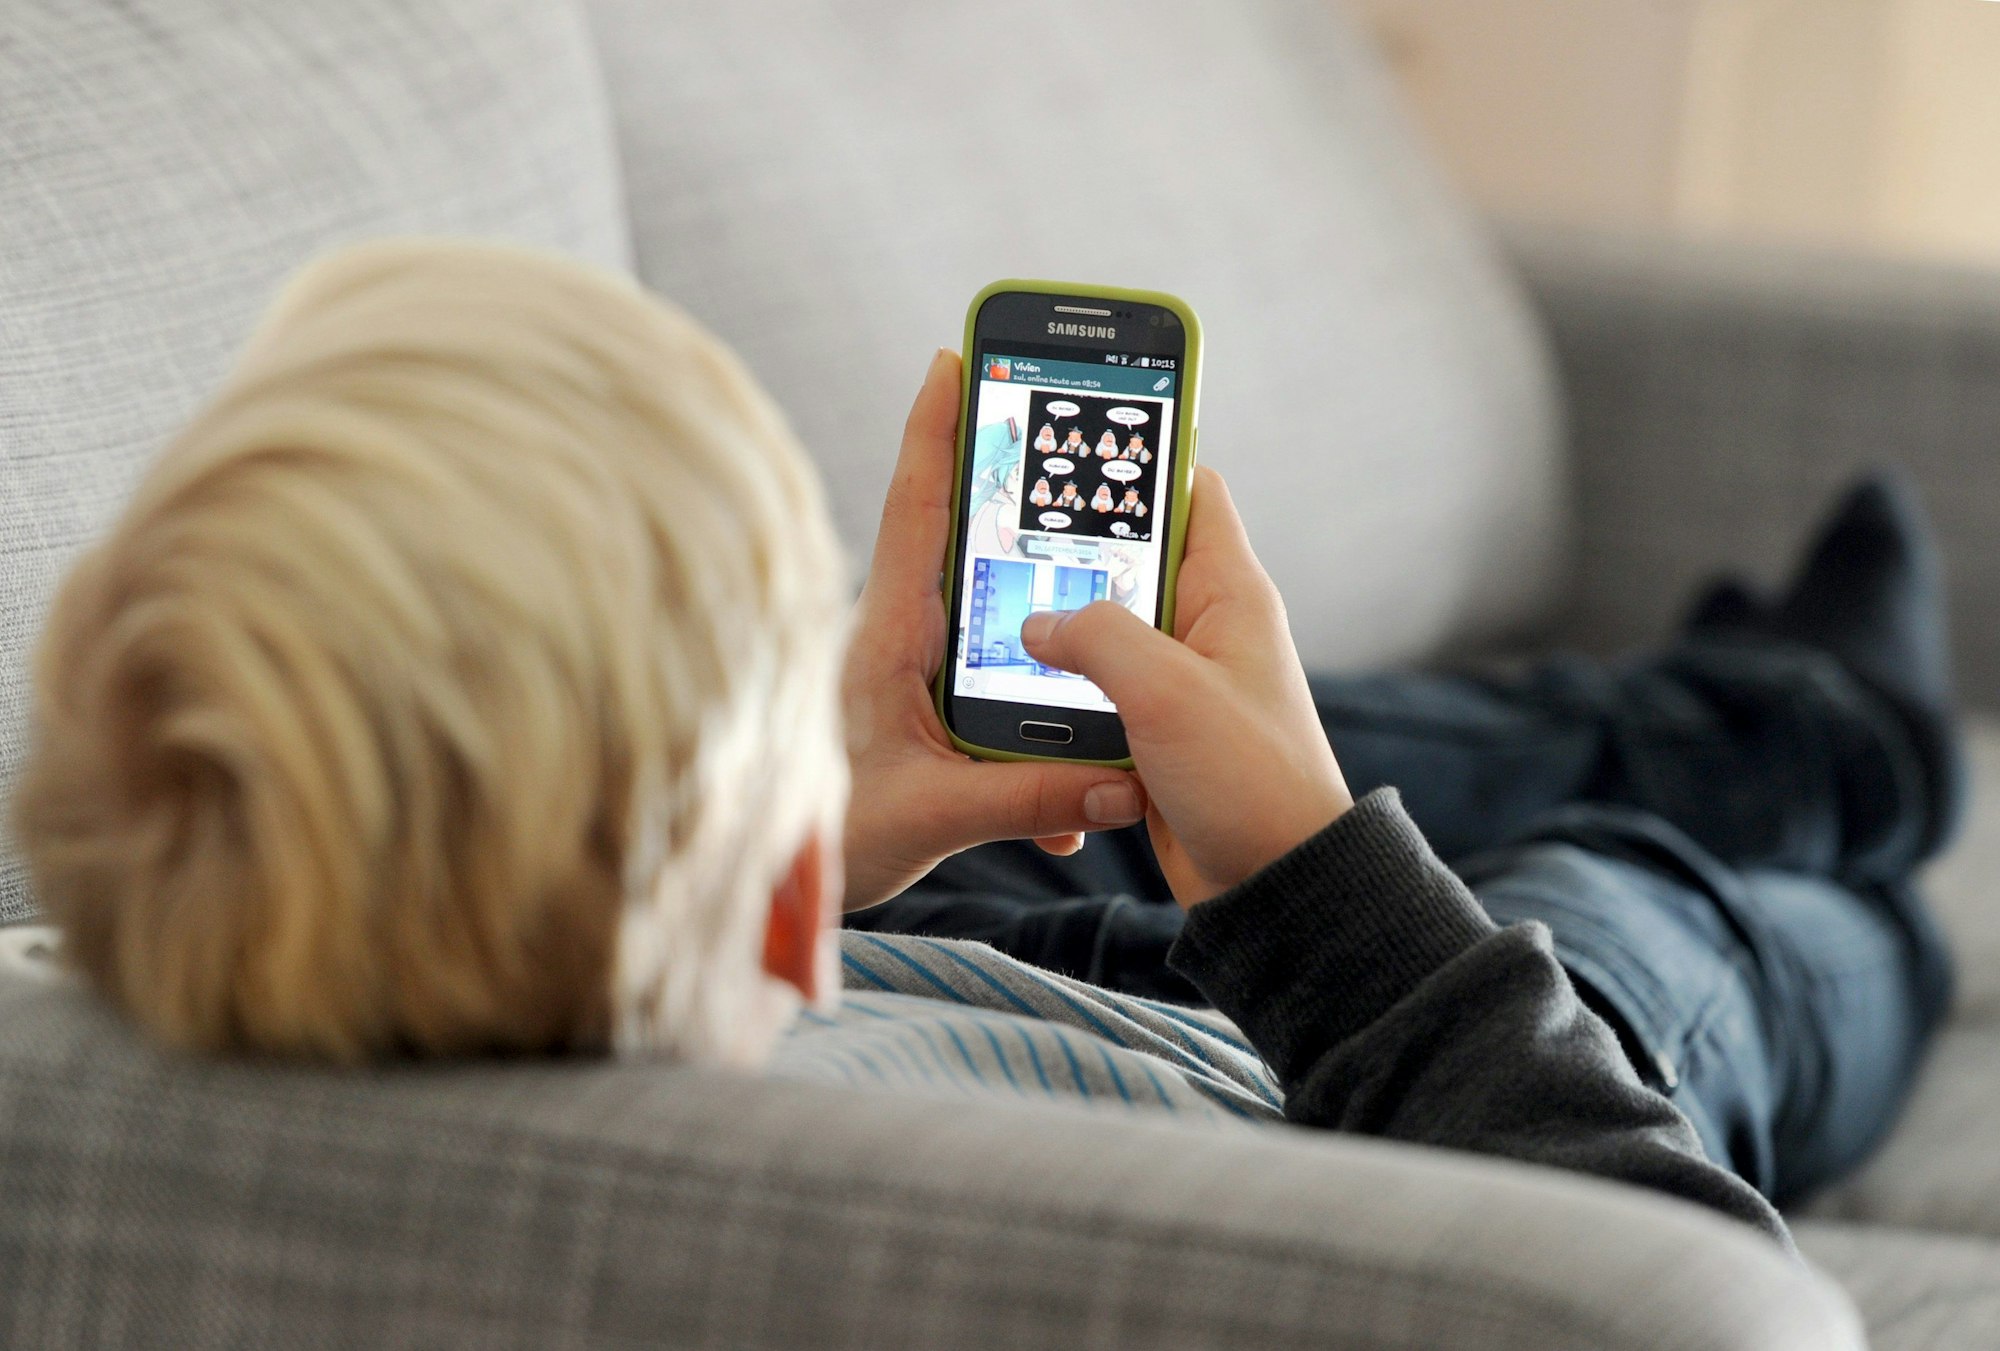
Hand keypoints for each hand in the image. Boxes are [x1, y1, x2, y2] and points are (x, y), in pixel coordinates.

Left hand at [840, 350, 1148, 910]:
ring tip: (1098, 589)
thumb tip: (1118, 781)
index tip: (955, 355)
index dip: (936, 430)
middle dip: (1010, 486)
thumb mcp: (930, 817)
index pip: (915, 510)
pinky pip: (997, 684)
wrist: (783, 896)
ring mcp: (913, 673)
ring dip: (1040, 606)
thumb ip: (1021, 798)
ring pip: (989, 614)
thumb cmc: (830, 841)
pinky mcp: (927, 712)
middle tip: (1055, 425)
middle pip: (960, 537)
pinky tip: (1075, 794)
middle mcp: (900, 638)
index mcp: (890, 635)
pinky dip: (1042, 717)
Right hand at [1020, 468, 1352, 905]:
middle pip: (1131, 558)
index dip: (1138, 458)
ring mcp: (1182, 681)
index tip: (1073, 441)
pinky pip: (1099, 691)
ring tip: (996, 609)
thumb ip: (1096, 636)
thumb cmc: (1250, 781)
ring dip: (1059, 629)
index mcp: (1230, 592)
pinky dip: (1063, 690)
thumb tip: (1036, 624)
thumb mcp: (1166, 690)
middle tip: (1003, 529)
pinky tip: (1018, 690)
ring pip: (1105, 629)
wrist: (1276, 886)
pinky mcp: (1157, 731)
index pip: (1190, 489)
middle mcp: (1208, 626)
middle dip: (1072, 549)